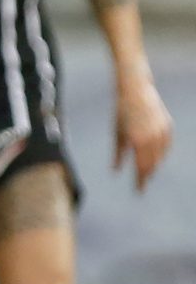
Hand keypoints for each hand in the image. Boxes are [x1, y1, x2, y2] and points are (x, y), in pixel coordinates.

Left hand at [115, 74, 171, 191]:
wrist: (136, 92)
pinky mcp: (168, 127)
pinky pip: (166, 146)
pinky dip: (161, 154)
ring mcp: (162, 133)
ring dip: (154, 166)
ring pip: (160, 156)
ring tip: (147, 173)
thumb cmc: (121, 113)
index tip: (138, 191)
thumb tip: (115, 171)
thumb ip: (118, 154)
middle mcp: (152, 139)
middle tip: (141, 185)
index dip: (140, 181)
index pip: (140, 168)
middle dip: (146, 175)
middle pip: (152, 164)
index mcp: (137, 141)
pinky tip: (156, 159)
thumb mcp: (117, 133)